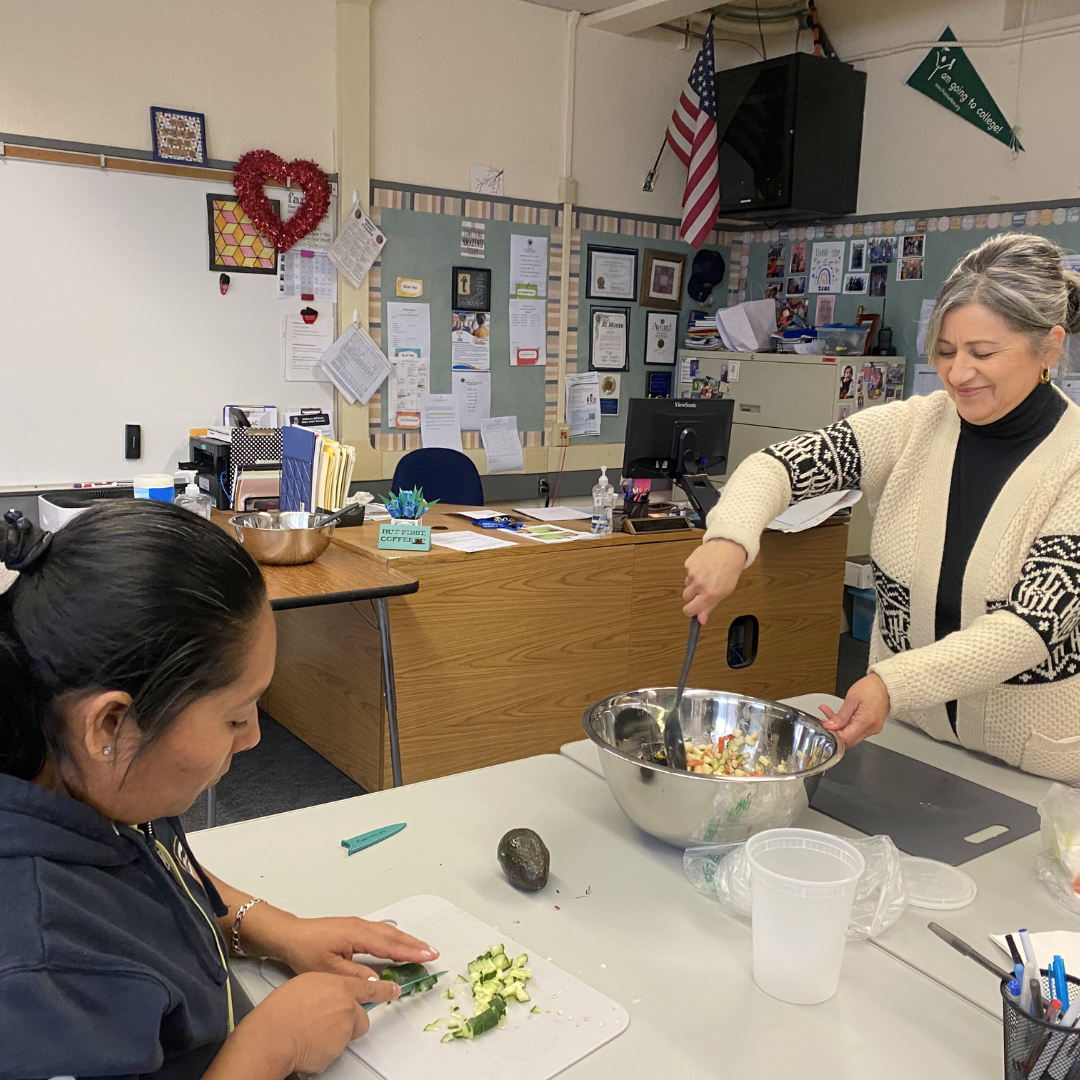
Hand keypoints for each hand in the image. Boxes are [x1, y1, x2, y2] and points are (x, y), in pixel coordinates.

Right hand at [211, 972, 398, 1077]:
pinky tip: (308, 1042)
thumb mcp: (308, 981)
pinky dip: (324, 1049)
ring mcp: (343, 1031)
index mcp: (339, 986)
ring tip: (310, 1030)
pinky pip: (334, 1050)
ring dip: (334, 1034)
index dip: (385, 990)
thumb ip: (329, 985)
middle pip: (361, 1017)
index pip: (370, 987)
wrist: (272, 1035)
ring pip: (346, 1035)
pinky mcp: (337, 1052)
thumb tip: (334, 992)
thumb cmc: (282, 1008)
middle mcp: (346, 1008)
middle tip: (326, 1020)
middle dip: (350, 1021)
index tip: (396, 990)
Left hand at [244, 909, 437, 981]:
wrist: (289, 934)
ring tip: (422, 949)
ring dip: (406, 941)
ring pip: (388, 932)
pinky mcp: (354, 928)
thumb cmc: (305, 949)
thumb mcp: (328, 969)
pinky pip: (381, 932)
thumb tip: (377, 981)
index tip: (428, 955)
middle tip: (433, 952)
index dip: (410, 951)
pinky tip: (398, 944)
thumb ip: (354, 975)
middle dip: (415, 944)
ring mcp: (358, 925)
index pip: (390, 945)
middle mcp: (361, 926)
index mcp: (357, 934)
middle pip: (394, 936)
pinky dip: (394, 939)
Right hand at [682, 538, 747, 624]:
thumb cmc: (730, 568)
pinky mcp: (688, 563)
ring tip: (707, 575)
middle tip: (703, 589)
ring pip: (687, 584)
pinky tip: (704, 567)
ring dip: (694, 582)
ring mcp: (692, 573)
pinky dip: (694, 571)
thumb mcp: (725, 591)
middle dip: (692, 596)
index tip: (692, 610)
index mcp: (710, 593)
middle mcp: (699, 584)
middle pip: (686, 597)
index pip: (690, 610)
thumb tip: (701, 619)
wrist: (729, 548)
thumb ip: (710, 606)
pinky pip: (687, 572)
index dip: (690, 611)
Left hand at [819, 674, 889, 746]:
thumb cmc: (871, 687)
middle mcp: (872, 728)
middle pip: (848, 740)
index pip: (846, 738)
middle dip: (834, 731)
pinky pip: (857, 730)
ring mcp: (873, 729)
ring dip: (839, 727)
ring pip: (851, 735)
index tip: (824, 726)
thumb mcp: (851, 699)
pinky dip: (846, 725)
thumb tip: (830, 726)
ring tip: (829, 714)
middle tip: (824, 720)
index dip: (832, 734)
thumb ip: (840, 716)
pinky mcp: (873, 727)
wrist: (885, 684)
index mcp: (867, 721)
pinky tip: (839, 716)